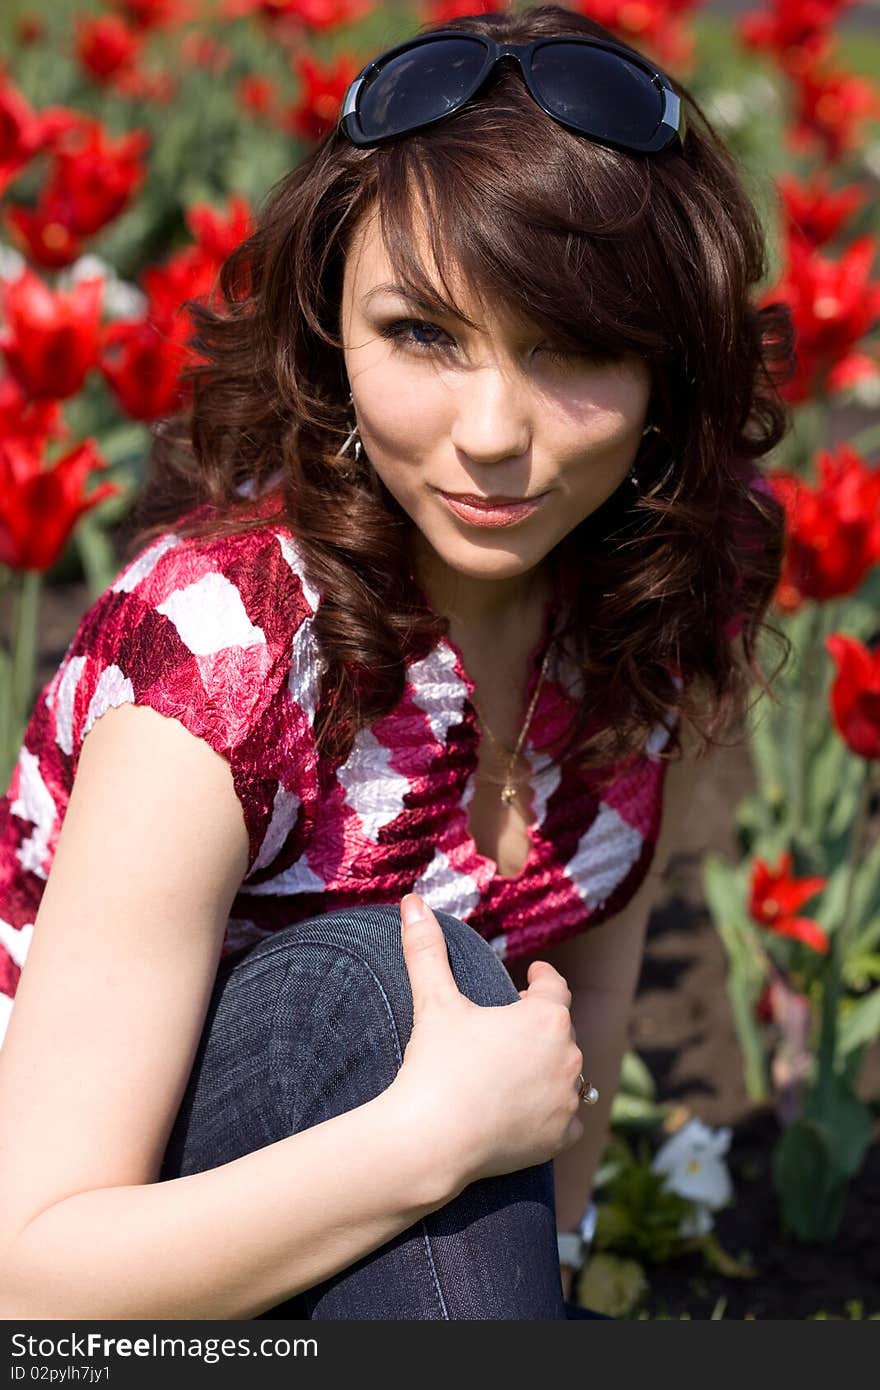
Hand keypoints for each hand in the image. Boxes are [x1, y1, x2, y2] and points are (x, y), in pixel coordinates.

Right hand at [390, 894, 584, 1194]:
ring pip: (569, 1074)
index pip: (555, 986)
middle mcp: (569, 1056)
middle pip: (561, 1030)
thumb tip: (412, 900)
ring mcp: (567, 1099)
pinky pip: (569, 1119)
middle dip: (542, 1024)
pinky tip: (540, 1110)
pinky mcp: (560, 1137)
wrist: (432, 1140)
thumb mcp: (434, 1001)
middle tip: (514, 1024)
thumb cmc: (436, 1065)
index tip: (534, 975)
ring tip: (526, 1065)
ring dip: (552, 1067)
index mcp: (547, 1018)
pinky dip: (557, 1113)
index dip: (543, 978)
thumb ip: (426, 948)